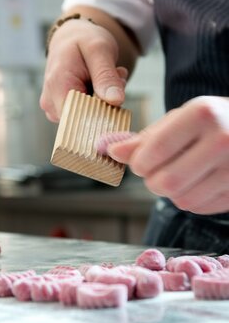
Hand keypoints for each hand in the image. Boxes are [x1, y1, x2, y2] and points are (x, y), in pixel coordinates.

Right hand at [40, 19, 127, 121]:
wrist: (70, 38)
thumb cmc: (83, 40)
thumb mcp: (100, 50)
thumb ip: (106, 75)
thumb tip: (116, 101)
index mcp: (57, 86)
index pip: (78, 118)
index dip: (102, 112)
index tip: (115, 89)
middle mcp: (50, 103)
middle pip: (85, 120)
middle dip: (106, 102)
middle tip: (116, 76)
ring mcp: (54, 109)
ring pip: (88, 118)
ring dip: (104, 101)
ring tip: (107, 76)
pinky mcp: (61, 111)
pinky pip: (85, 115)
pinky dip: (99, 102)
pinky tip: (101, 84)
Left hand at [103, 96, 228, 214]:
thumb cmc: (210, 123)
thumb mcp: (178, 120)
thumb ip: (141, 138)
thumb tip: (104, 148)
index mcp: (202, 115)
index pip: (155, 150)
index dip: (138, 163)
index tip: (139, 162)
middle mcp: (222, 140)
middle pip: (165, 181)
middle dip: (152, 180)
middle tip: (159, 169)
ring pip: (181, 200)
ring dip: (170, 192)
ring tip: (180, 173)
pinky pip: (199, 208)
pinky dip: (189, 199)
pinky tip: (197, 181)